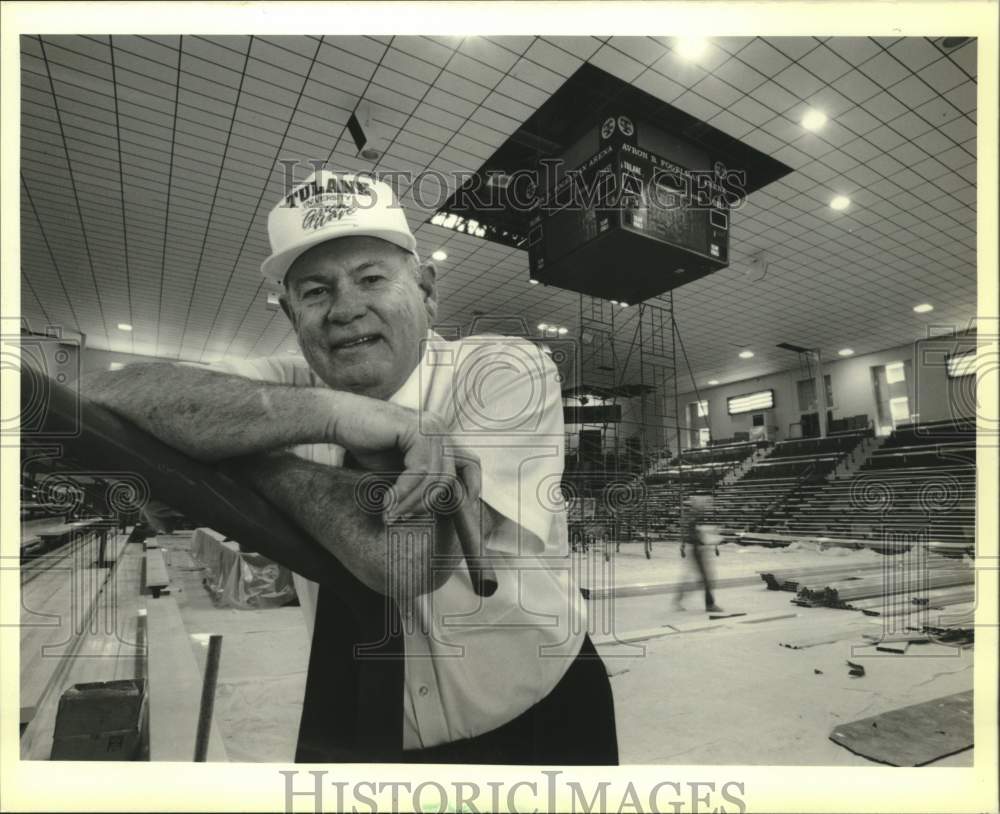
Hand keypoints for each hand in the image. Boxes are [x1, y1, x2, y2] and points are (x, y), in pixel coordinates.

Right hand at [330, 401, 460, 520]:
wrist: (340, 419)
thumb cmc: (366, 443)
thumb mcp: (399, 467)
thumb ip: (419, 479)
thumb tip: (434, 507)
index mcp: (440, 436)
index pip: (470, 463)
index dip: (472, 486)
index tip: (461, 509)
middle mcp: (439, 428)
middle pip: (450, 476)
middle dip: (426, 503)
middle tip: (401, 516)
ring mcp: (430, 426)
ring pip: (434, 477)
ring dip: (411, 501)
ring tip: (390, 513)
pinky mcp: (417, 429)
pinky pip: (419, 470)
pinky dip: (403, 490)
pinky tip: (387, 501)